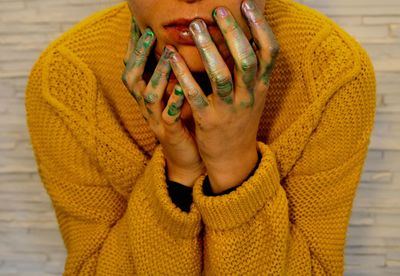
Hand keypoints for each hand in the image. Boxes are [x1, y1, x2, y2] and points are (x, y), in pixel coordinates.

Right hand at [122, 17, 204, 186]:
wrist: (188, 159)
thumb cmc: (184, 121)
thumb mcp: (176, 94)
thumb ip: (174, 73)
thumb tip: (180, 43)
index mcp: (146, 95)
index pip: (133, 66)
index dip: (132, 45)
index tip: (138, 23)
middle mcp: (146, 107)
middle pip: (132, 78)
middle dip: (139, 55)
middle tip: (148, 33)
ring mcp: (156, 121)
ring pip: (149, 96)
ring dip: (158, 73)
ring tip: (169, 54)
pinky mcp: (169, 134)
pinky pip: (168, 117)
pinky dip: (174, 101)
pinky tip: (183, 87)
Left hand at [167, 0, 278, 192]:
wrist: (234, 158)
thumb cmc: (241, 121)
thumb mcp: (253, 96)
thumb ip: (251, 70)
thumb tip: (245, 36)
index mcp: (261, 87)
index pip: (269, 53)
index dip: (261, 28)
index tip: (247, 6)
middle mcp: (248, 96)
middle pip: (246, 60)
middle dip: (233, 33)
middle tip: (217, 11)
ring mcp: (229, 109)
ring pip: (221, 76)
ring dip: (208, 49)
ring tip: (194, 27)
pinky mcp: (208, 121)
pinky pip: (196, 95)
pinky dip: (184, 76)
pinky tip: (173, 58)